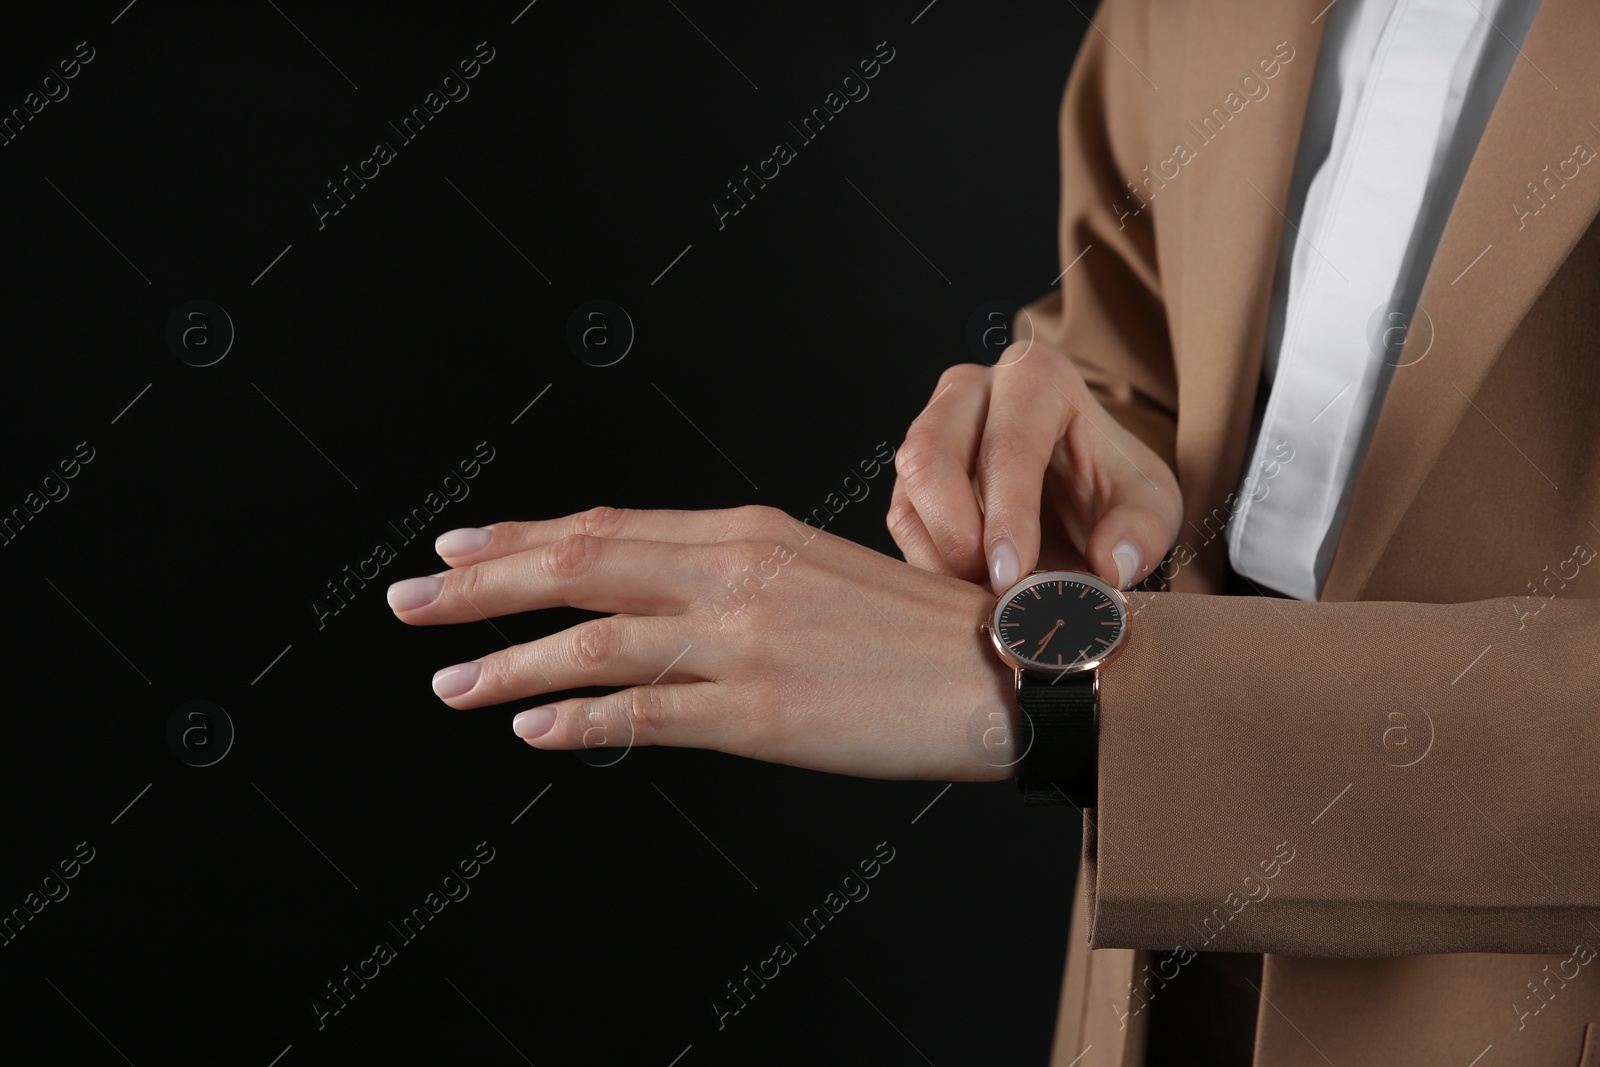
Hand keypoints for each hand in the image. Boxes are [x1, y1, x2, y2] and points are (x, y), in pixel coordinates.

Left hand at [386, 505, 1018, 781]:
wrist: (1006, 668)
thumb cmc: (918, 625)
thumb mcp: (816, 569)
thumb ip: (729, 574)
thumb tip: (647, 596)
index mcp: (746, 532)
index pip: (608, 525)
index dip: (521, 536)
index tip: (458, 544)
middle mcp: (733, 574)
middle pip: (580, 565)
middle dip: (481, 584)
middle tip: (409, 599)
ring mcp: (743, 643)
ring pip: (595, 642)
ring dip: (507, 659)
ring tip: (448, 681)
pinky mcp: (761, 715)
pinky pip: (647, 716)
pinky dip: (578, 719)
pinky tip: (528, 726)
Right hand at [886, 344, 1182, 592]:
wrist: (1081, 489)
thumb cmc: (1110, 483)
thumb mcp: (1151, 503)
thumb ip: (1142, 530)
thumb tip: (1109, 564)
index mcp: (1037, 377)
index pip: (1008, 443)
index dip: (1007, 515)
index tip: (1013, 576)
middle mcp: (972, 388)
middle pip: (932, 453)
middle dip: (957, 533)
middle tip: (994, 590)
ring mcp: (933, 424)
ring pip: (909, 486)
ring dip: (939, 551)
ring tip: (984, 592)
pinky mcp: (913, 470)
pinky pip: (902, 515)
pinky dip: (928, 559)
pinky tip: (967, 585)